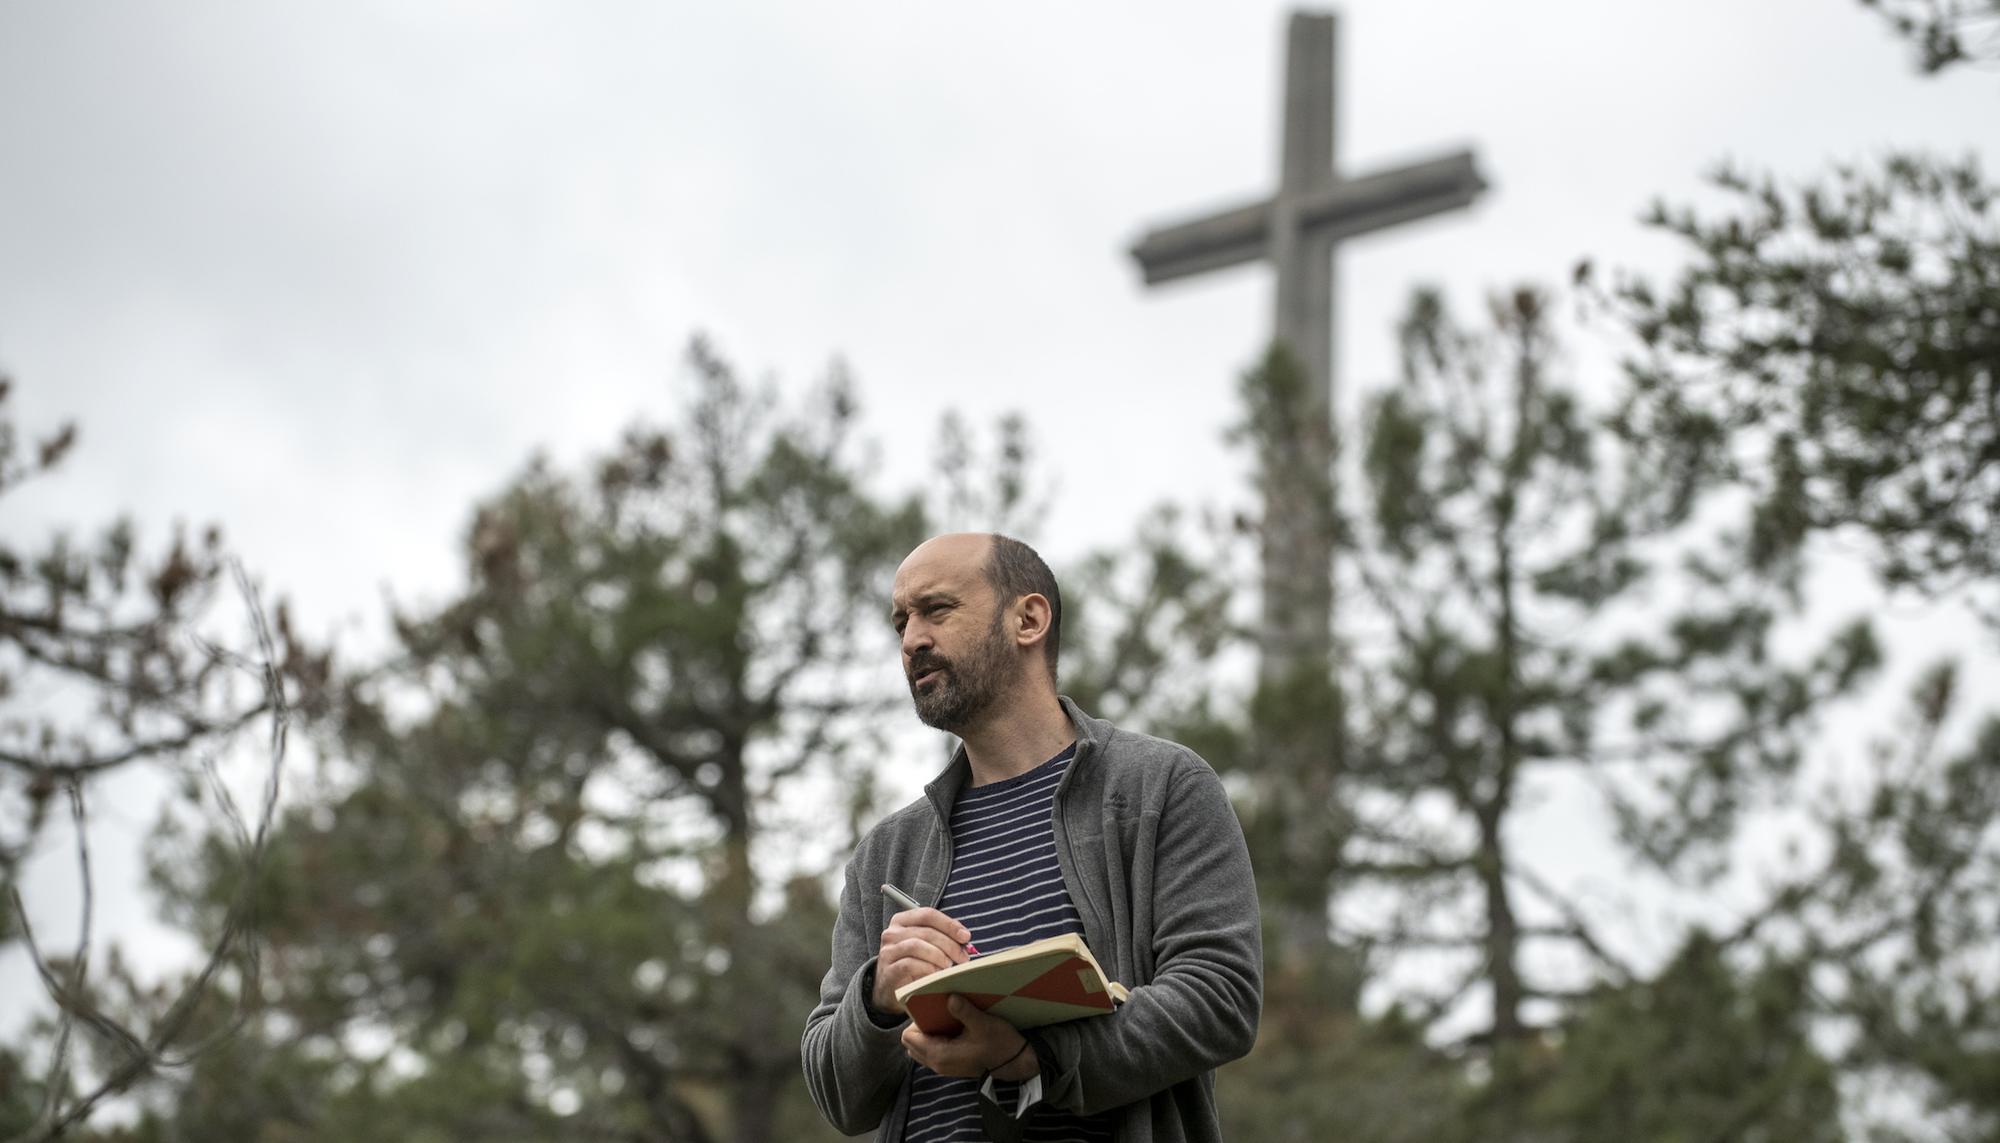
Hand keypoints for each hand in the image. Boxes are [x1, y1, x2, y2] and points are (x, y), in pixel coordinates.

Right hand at [872, 906, 971, 1014]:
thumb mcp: (926, 946)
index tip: (965, 936)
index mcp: (902, 921)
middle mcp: (892, 933)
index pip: (928, 914)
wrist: (891, 989)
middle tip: (963, 958)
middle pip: (926, 931)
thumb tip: (964, 938)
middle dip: (949, 944)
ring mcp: (888, 952)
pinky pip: (910, 964)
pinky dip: (928, 969)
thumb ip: (942, 937)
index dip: (949, 924)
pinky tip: (937, 975)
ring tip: (949, 967)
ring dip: (939, 956)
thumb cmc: (913, 964)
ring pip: (917, 945)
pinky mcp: (889, 970)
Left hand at [900, 996, 1039, 1079]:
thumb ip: (964, 1011)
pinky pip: (931, 1051)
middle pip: (911, 1043)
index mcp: (940, 1054)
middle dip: (920, 1026)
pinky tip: (952, 1028)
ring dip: (927, 1033)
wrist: (1016, 1062)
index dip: (916, 1020)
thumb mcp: (984, 1024)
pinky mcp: (951, 1065)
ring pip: (920, 1048)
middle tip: (938, 1012)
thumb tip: (949, 997)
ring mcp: (943, 1066)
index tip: (931, 1008)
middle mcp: (937, 1063)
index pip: (909, 1036)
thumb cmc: (1000, 1044)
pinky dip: (935, 1039)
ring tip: (945, 1019)